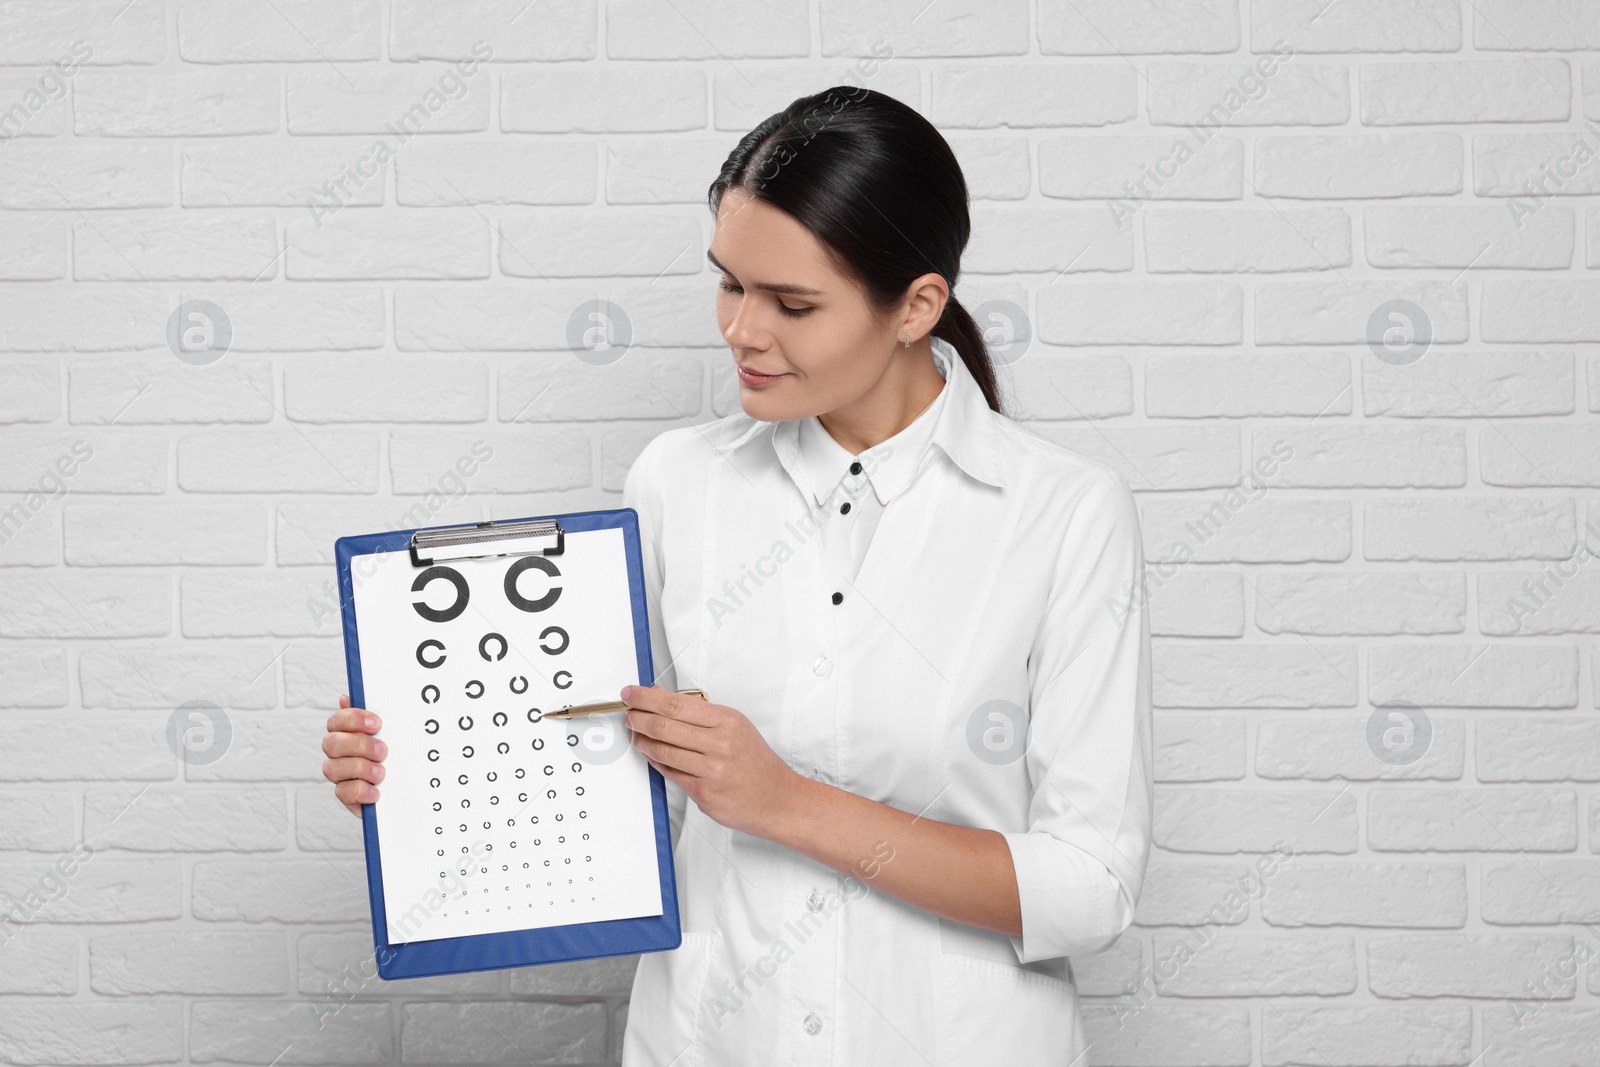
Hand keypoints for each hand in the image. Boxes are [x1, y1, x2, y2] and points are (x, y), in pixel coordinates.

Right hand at [322, 694, 386, 817]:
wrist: (411, 785)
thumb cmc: (398, 752)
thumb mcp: (395, 731)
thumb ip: (378, 713)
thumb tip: (351, 697)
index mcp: (347, 732)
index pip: (337, 720)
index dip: (353, 720)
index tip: (377, 723)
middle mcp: (339, 752)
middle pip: (331, 743)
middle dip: (359, 745)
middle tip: (383, 751)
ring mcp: (340, 774)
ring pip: (332, 768)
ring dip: (359, 769)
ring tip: (381, 773)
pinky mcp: (347, 795)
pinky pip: (342, 792)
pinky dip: (360, 791)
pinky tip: (376, 791)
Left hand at [621, 684, 800, 838]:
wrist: (777, 799)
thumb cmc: (756, 763)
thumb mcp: (736, 727)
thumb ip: (701, 714)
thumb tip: (664, 698)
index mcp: (727, 721)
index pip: (676, 704)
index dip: (646, 698)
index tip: (631, 694)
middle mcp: (719, 743)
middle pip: (664, 725)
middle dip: (638, 718)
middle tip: (627, 714)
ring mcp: (711, 770)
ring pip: (663, 751)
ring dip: (642, 741)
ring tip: (635, 734)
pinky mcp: (703, 793)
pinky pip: (670, 773)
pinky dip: (656, 762)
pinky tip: (652, 755)